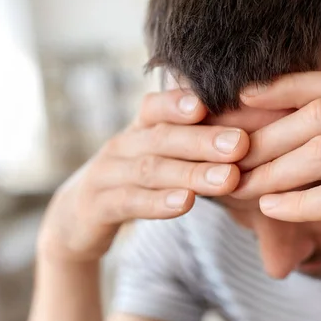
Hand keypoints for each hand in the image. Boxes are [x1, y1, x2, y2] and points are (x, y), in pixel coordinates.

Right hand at [38, 90, 248, 261]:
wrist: (76, 217)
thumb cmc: (132, 182)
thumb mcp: (154, 158)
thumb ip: (188, 145)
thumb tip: (245, 132)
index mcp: (138, 130)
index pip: (155, 108)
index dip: (178, 103)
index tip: (209, 103)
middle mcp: (121, 146)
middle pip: (162, 138)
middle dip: (203, 140)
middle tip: (241, 144)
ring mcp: (106, 175)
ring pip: (151, 170)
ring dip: (191, 173)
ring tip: (228, 179)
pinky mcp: (97, 207)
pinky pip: (130, 202)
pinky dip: (159, 203)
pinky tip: (187, 203)